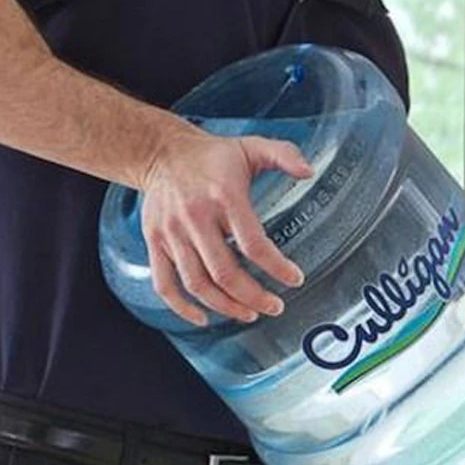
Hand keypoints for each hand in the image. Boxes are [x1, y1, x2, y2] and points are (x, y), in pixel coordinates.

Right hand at [138, 130, 312, 325]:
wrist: (161, 152)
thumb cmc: (210, 155)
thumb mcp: (251, 146)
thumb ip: (283, 154)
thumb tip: (309, 171)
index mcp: (224, 196)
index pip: (253, 244)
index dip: (277, 268)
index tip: (294, 279)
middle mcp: (196, 217)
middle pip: (225, 272)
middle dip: (254, 296)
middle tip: (275, 306)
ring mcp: (172, 233)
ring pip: (198, 284)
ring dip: (225, 306)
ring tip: (248, 314)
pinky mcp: (155, 242)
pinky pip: (165, 283)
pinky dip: (181, 308)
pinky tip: (202, 318)